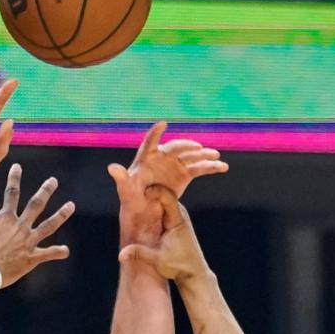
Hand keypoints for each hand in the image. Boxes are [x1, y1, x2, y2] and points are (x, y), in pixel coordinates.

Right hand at [0, 164, 73, 287]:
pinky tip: (66, 250)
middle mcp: (20, 226)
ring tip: (71, 205)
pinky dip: (58, 252)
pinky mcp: (31, 258)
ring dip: (61, 215)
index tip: (18, 167)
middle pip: (36, 205)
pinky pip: (48, 254)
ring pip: (48, 226)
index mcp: (5, 217)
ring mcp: (27, 242)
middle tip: (53, 181)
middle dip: (46, 191)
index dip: (14, 178)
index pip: (12, 192)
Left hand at [109, 122, 227, 244]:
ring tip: (216, 155)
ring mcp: (175, 165)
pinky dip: (211, 167)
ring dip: (204, 155)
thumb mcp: (125, 190)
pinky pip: (199, 169)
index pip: (150, 143)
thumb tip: (111, 167)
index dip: (155, 134)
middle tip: (198, 148)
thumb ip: (120, 177)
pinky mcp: (184, 175)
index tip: (163, 124)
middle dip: (188, 147)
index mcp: (147, 158)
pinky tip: (223, 167)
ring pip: (191, 157)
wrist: (145, 209)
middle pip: (177, 149)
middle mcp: (163, 157)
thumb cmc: (132, 197)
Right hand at [119, 192, 210, 287]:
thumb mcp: (157, 260)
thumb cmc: (179, 266)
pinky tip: (141, 204)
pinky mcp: (176, 219)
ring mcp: (179, 215)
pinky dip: (153, 204)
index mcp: (177, 220)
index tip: (140, 191)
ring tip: (134, 192)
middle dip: (149, 189)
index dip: (154, 191)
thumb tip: (120, 255)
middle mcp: (180, 214)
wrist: (194, 271)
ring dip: (150, 196)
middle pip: (164, 193)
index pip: (167, 197)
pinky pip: (164, 206)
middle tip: (132, 185)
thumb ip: (139, 254)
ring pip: (163, 199)